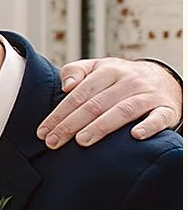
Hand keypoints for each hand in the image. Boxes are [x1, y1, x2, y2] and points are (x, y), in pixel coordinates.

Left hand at [36, 57, 182, 147]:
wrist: (161, 78)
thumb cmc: (119, 78)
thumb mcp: (96, 67)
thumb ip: (75, 71)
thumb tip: (66, 86)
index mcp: (108, 70)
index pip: (78, 95)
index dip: (59, 114)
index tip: (43, 132)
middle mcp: (129, 81)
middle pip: (96, 104)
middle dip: (71, 125)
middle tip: (54, 142)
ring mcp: (148, 95)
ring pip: (123, 111)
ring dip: (101, 126)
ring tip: (82, 141)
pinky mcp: (166, 109)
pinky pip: (158, 118)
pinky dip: (148, 126)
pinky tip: (134, 136)